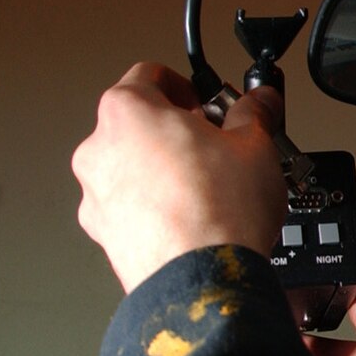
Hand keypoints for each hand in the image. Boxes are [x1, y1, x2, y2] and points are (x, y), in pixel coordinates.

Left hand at [73, 64, 286, 292]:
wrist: (201, 280)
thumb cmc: (218, 213)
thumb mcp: (255, 145)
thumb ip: (253, 113)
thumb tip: (260, 102)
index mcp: (128, 111)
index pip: (151, 75)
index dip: (189, 86)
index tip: (212, 105)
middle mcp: (99, 149)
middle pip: (138, 123)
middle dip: (177, 131)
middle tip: (216, 146)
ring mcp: (96, 194)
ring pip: (131, 167)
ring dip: (164, 170)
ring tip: (210, 188)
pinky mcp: (103, 233)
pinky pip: (130, 206)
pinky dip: (155, 206)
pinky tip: (194, 217)